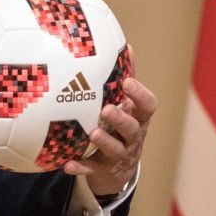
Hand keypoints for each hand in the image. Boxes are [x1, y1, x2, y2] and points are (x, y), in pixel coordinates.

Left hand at [63, 51, 156, 194]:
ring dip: (105, 141)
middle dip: (122, 120)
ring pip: (115, 150)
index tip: (127, 82)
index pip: (148, 107)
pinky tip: (67, 164)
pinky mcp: (102, 170)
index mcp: (138, 119)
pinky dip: (80, 167)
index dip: (140, 95)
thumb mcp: (126, 105)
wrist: (116, 170)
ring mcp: (118, 156)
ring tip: (93, 133)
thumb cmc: (119, 127)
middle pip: (133, 130)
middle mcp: (132, 138)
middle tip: (108, 109)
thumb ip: (125, 78)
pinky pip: (91, 170)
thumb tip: (126, 46)